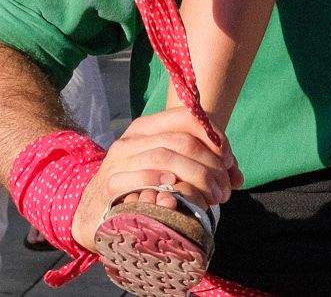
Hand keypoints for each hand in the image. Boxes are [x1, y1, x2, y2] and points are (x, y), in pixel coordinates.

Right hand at [73, 105, 240, 253]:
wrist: (93, 213)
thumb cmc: (138, 192)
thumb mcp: (168, 172)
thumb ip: (202, 168)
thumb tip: (237, 177)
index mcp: (148, 128)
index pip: (187, 117)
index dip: (214, 136)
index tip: (229, 161)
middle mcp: (132, 139)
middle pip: (182, 140)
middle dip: (211, 164)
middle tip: (226, 189)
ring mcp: (119, 161)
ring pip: (166, 157)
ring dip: (197, 177)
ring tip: (214, 197)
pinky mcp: (111, 184)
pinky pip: (142, 177)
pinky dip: (165, 183)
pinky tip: (180, 193)